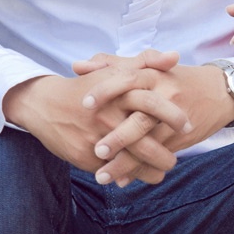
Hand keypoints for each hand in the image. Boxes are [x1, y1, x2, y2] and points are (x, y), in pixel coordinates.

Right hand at [4, 49, 188, 177]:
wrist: (45, 105)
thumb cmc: (87, 86)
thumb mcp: (114, 70)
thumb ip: (146, 62)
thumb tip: (175, 56)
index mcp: (119, 92)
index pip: (153, 103)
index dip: (173, 116)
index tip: (188, 125)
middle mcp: (109, 115)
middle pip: (145, 140)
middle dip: (165, 154)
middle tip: (175, 159)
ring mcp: (98, 137)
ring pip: (132, 161)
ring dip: (151, 170)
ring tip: (162, 170)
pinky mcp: (87, 156)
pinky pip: (114, 170)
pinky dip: (129, 175)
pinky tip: (140, 176)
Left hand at [85, 62, 233, 186]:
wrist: (219, 92)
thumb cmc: (174, 78)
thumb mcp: (147, 67)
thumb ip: (111, 65)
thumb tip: (77, 67)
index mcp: (153, 75)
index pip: (127, 79)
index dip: (105, 91)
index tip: (85, 104)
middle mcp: (165, 96)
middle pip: (140, 117)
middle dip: (118, 137)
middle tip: (96, 150)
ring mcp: (174, 119)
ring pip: (150, 143)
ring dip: (126, 161)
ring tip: (102, 175)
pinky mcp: (181, 137)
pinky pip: (159, 155)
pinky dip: (140, 169)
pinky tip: (121, 179)